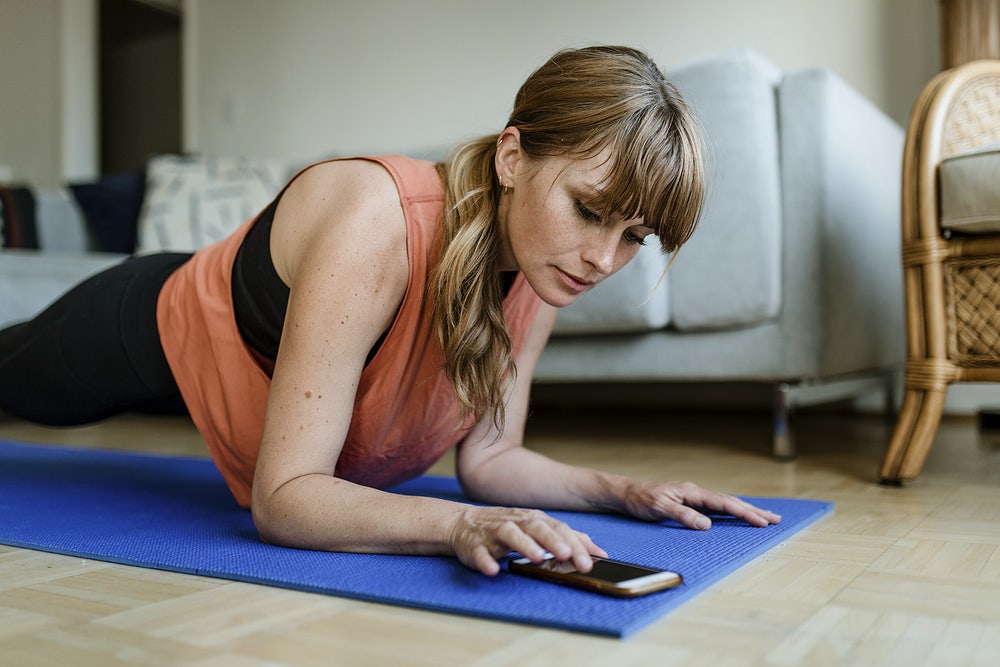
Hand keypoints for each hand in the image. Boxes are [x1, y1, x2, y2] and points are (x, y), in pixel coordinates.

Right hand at [449, 506, 606, 576]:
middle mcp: (517, 522)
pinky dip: (486, 560)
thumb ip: (568, 538)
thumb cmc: (510, 527)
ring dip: (524, 545)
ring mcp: (495, 533)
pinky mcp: (476, 545)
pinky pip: (480, 553)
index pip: (559, 529)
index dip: (575, 545)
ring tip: (537, 558)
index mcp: (535, 519)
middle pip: (538, 528)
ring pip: (510, 534)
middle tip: (567, 556)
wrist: (465, 523)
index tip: (591, 562)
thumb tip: (600, 552)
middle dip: (553, 541)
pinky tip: (493, 570)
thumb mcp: (540, 528)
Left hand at [618, 479, 781, 529]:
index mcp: (693, 492)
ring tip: (764, 517)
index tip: (762, 521)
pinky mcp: (690, 504)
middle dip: (753, 511)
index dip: (744, 512)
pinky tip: (737, 516)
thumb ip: (684, 516)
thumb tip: (708, 525)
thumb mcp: (661, 508)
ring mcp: (694, 498)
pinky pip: (716, 508)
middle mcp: (696, 493)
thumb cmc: (642, 499)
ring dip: (745, 511)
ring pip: (725, 504)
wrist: (626, 493)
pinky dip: (731, 512)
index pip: (724, 503)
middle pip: (730, 502)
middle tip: (775, 519)